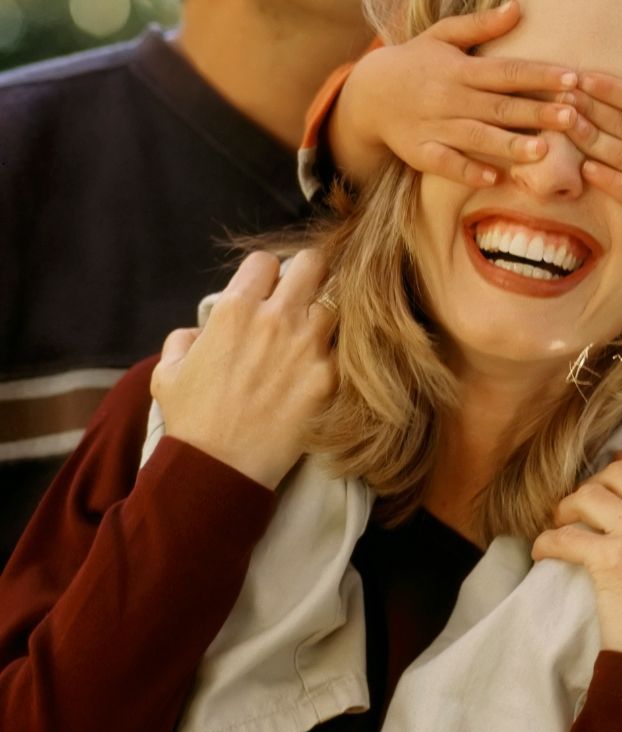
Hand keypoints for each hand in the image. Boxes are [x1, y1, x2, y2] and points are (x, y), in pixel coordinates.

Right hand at [150, 250, 337, 488]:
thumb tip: (199, 332)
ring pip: (336, 302)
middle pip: (313, 263)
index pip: (265, 261)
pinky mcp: (329, 376)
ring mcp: (307, 346)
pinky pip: (344, 347)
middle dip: (308, 275)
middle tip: (304, 297)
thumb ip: (183, 340)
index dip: (265, 275)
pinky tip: (325, 367)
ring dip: (325, 315)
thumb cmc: (191, 421)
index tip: (265, 293)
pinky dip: (336, 354)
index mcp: (235, 310)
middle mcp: (275, 319)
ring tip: (315, 335)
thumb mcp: (167, 373)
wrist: (219, 469)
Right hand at [327, 1, 578, 187]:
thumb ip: (481, 24)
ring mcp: (434, 127)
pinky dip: (468, 172)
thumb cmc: (416, 61)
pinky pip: (446, 164)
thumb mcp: (442, 35)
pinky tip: (495, 178)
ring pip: (477, 137)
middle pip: (498, 106)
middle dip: (536, 112)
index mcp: (459, 68)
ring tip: (543, 151)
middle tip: (572, 116)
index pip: (506, 71)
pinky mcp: (420, 152)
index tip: (573, 77)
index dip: (540, 74)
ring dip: (509, 145)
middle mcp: (449, 98)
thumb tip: (519, 6)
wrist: (368, 93)